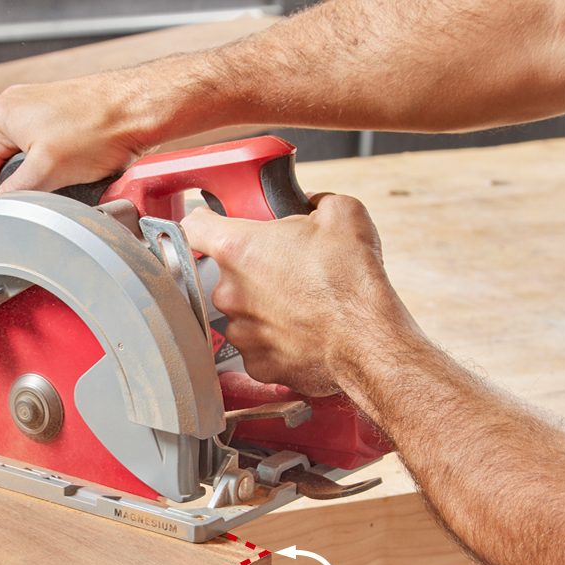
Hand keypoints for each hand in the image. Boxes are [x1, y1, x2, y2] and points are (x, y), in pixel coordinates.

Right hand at [0, 70, 157, 196]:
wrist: (140, 106)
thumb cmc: (98, 127)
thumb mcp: (45, 171)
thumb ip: (14, 194)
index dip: (3, 201)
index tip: (26, 211)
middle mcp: (10, 107)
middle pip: (4, 171)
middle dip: (29, 185)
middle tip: (57, 184)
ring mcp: (33, 109)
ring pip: (27, 164)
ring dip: (46, 176)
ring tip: (72, 170)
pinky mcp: (56, 116)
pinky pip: (46, 153)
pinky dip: (60, 164)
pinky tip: (80, 161)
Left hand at [181, 193, 415, 395]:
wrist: (369, 340)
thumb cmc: (352, 281)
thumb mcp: (341, 214)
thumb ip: (312, 202)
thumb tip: (309, 205)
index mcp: (238, 250)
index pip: (195, 227)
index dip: (207, 221)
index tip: (215, 223)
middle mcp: (229, 293)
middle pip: (227, 272)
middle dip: (254, 267)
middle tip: (290, 267)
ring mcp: (239, 331)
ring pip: (243, 310)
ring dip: (264, 304)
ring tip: (303, 302)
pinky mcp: (255, 363)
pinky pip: (258, 344)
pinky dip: (276, 337)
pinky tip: (303, 329)